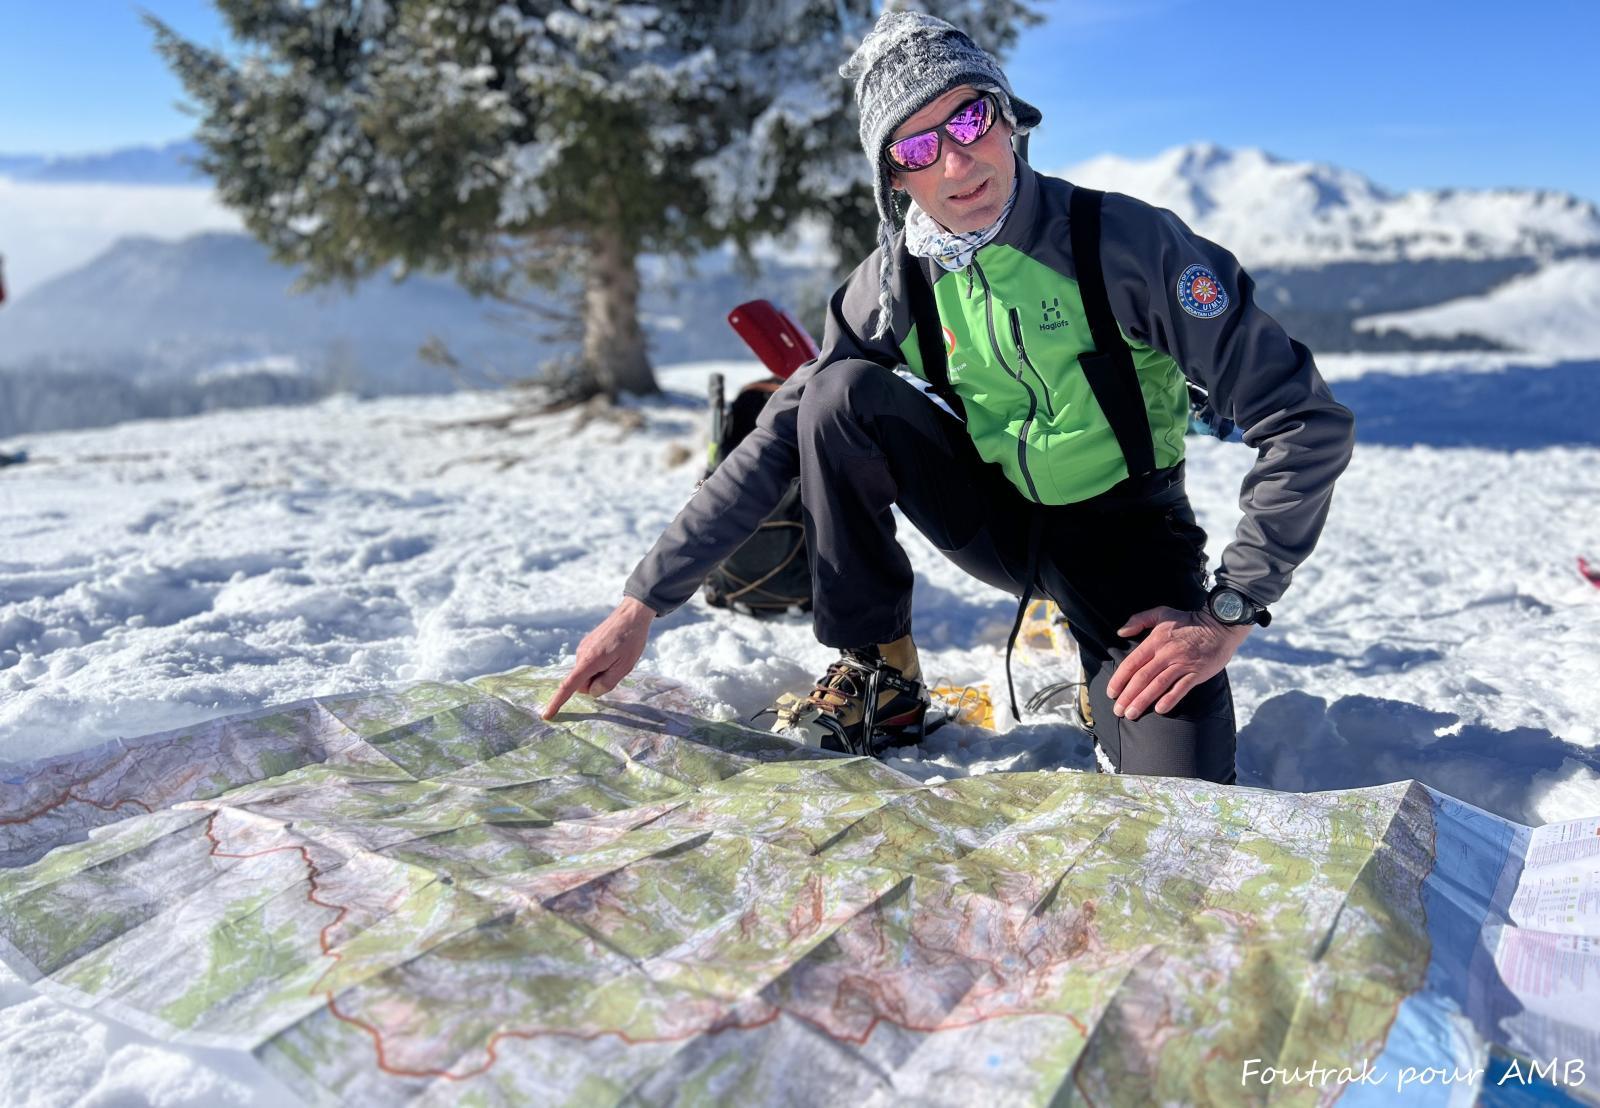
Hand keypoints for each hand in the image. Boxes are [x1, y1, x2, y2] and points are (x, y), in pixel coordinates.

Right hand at [541, 597, 655, 719]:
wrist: (631, 615)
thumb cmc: (630, 640)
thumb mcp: (624, 666)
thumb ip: (607, 683)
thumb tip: (591, 692)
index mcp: (588, 661)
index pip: (569, 687)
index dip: (557, 702)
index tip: (547, 715)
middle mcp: (581, 654)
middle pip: (582, 683)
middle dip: (596, 684)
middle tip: (617, 669)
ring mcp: (583, 648)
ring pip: (587, 674)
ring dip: (600, 673)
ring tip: (618, 658)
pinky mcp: (587, 644)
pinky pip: (590, 664)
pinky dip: (600, 665)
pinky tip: (614, 653)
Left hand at [1105, 606, 1251, 720]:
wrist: (1220, 625)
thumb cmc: (1187, 621)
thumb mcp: (1161, 613)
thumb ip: (1138, 620)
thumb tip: (1120, 632)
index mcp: (1155, 641)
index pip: (1132, 663)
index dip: (1119, 679)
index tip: (1111, 693)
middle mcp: (1166, 654)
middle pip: (1142, 677)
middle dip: (1127, 696)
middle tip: (1118, 710)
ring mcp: (1182, 664)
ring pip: (1158, 685)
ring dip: (1143, 701)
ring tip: (1131, 714)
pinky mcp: (1197, 672)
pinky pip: (1181, 688)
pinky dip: (1170, 699)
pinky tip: (1159, 710)